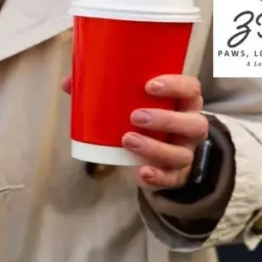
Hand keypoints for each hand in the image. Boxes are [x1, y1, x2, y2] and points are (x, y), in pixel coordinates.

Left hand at [61, 74, 208, 188]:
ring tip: (128, 140)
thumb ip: (104, 91)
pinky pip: (171, 179)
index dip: (175, 85)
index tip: (149, 85)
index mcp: (184, 104)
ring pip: (181, 153)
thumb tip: (68, 83)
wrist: (156, 154)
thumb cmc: (143, 119)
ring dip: (155, 147)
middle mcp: (191, 128)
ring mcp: (185, 153)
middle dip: (165, 119)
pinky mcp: (176, 175)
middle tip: (135, 116)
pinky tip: (140, 172)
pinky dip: (156, 177)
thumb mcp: (132, 103)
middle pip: (194, 123)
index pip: (191, 89)